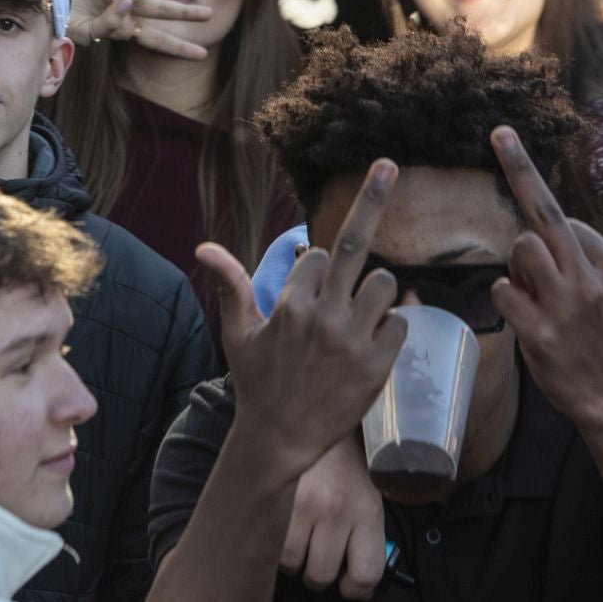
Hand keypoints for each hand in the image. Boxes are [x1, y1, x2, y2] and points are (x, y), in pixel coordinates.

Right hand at [65, 0, 212, 61]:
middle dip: (184, 12)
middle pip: (161, 9)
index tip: (202, 54)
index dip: (178, 46)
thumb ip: (109, 24)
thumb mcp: (85, 32)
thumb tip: (128, 6)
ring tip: (114, 1)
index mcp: (121, 27)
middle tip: (208, 14)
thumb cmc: (58, 18)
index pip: (154, 38)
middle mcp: (123, 6)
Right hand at [203, 159, 405, 484]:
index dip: (317, 267)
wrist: (281, 437)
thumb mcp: (238, 331)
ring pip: (384, 283)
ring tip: (360, 314)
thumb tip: (203, 246)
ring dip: (376, 291)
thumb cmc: (257, 380)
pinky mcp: (377, 365)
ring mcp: (353, 340)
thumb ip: (231, 283)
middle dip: (373, 198)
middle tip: (389, 164)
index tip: (312, 289)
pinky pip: (399, 322)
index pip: (317, 254)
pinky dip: (390, 325)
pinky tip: (371, 342)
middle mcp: (322, 316)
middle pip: (355, 245)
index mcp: (289, 303)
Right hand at [281, 430, 386, 600]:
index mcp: (367, 510)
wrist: (313, 416)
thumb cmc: (343, 461)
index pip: (366, 574)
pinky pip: (271, 544)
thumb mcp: (368, 495)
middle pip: (323, 575)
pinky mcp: (275, 498)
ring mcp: (302, 505)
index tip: (348, 583)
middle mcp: (336, 510)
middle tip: (317, 555)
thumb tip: (360, 588)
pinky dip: (274, 543)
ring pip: (292, 564)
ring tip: (298, 537)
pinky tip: (282, 526)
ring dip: (293, 559)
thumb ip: (365, 538)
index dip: (356, 589)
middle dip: (319, 573)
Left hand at [489, 126, 602, 426]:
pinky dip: (503, 295)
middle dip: (520, 167)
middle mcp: (589, 282)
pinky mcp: (537, 333)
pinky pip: (501, 291)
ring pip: (520, 250)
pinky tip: (521, 313)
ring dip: (515, 265)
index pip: (567, 223)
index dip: (555, 234)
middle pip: (544, 216)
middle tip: (500, 132)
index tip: (560, 255)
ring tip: (533, 291)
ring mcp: (563, 308)